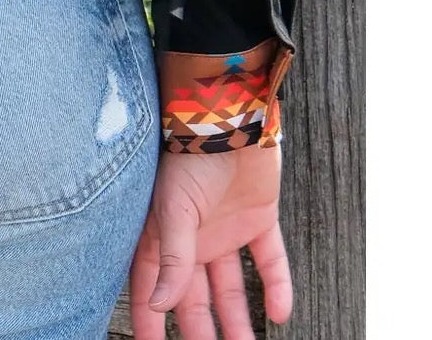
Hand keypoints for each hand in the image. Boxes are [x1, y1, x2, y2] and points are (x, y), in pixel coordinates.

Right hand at [131, 146, 291, 338]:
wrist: (229, 113)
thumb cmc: (187, 151)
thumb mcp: (173, 208)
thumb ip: (172, 259)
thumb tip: (159, 304)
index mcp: (163, 233)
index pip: (154, 287)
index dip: (152, 320)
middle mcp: (194, 237)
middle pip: (195, 298)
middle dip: (199, 332)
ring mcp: (226, 229)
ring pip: (232, 288)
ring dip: (240, 323)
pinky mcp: (259, 219)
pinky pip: (270, 261)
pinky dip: (277, 287)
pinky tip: (280, 314)